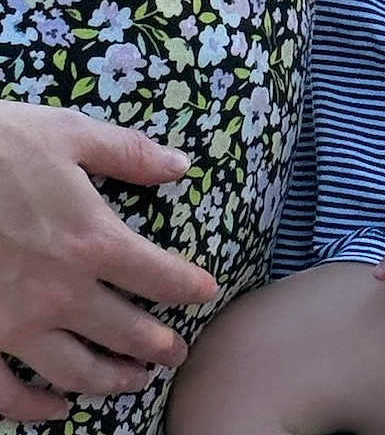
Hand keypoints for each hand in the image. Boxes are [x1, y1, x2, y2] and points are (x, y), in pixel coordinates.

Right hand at [0, 101, 218, 421]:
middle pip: (124, 330)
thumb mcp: (69, 135)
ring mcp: (15, 323)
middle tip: (178, 354)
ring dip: (111, 380)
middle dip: (158, 345)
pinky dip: (33, 406)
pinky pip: (5, 391)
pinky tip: (55, 408)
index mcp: (92, 241)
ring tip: (136, 381)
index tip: (207, 293)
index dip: (188, 287)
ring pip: (75, 369)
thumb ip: (128, 153)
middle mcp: (60, 291)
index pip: (158, 275)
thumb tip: (179, 164)